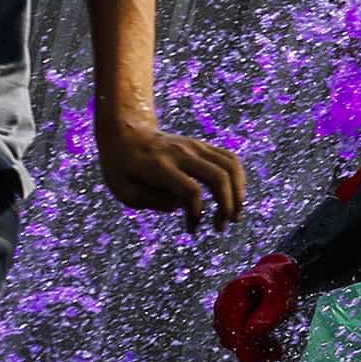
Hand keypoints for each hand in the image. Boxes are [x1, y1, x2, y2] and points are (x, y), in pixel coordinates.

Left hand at [96, 116, 245, 228]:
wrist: (126, 132)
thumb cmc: (121, 167)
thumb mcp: (123, 190)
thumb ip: (150, 201)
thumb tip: (180, 206)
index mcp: (159, 166)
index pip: (190, 190)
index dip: (196, 213)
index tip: (191, 229)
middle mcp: (181, 153)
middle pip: (218, 177)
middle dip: (227, 206)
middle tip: (221, 226)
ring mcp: (194, 146)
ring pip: (230, 165)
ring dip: (239, 193)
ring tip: (234, 215)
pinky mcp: (202, 146)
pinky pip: (231, 160)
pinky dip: (239, 181)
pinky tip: (235, 197)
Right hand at [213, 253, 301, 361]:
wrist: (277, 273)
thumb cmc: (280, 283)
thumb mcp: (280, 296)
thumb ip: (267, 313)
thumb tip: (249, 334)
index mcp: (233, 294)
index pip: (234, 331)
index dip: (248, 353)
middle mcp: (223, 304)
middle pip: (231, 340)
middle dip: (253, 355)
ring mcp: (224, 312)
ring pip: (233, 342)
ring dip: (255, 351)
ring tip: (278, 351)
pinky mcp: (230, 320)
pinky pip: (237, 339)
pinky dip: (254, 346)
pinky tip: (273, 348)